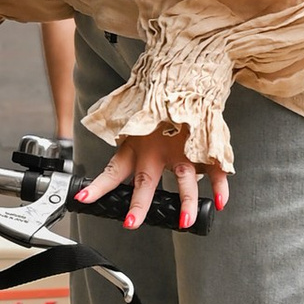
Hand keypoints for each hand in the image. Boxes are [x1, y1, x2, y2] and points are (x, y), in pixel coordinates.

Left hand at [77, 123, 228, 231]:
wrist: (186, 80)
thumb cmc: (157, 109)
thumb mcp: (134, 128)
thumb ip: (125, 148)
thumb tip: (107, 165)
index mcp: (137, 146)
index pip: (113, 170)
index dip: (99, 186)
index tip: (83, 199)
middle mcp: (157, 150)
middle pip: (147, 180)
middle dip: (139, 204)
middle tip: (131, 223)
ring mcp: (183, 149)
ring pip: (184, 179)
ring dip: (186, 202)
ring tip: (184, 222)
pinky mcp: (204, 148)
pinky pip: (215, 169)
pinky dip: (220, 186)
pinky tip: (220, 202)